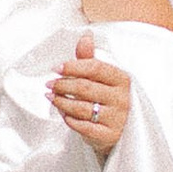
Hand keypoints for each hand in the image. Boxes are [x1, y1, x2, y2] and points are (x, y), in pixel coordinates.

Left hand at [48, 31, 129, 160]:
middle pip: (85, 87)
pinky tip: (63, 114)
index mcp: (122, 80)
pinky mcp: (109, 135)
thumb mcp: (102, 79)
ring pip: (81, 107)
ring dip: (61, 102)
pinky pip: (83, 127)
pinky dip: (69, 119)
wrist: (121, 132)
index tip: (56, 68)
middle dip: (63, 85)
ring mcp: (117, 118)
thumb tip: (85, 36)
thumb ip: (90, 59)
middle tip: (49, 84)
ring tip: (51, 97)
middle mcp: (122, 99)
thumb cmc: (107, 101)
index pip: (95, 68)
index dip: (73, 67)